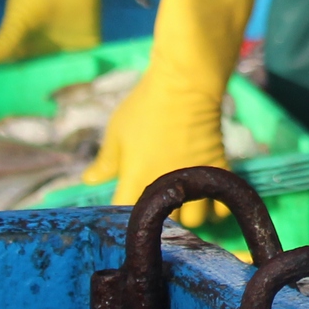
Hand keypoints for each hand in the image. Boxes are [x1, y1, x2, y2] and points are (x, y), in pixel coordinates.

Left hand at [104, 0, 260, 228]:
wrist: (185, 84)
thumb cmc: (145, 106)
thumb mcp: (117, 131)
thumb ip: (106, 162)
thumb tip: (88, 182)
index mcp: (137, 177)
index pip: (126, 214)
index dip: (122, 219)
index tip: (122, 215)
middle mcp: (167, 184)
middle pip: (165, 224)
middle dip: (159, 222)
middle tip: (155, 210)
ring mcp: (194, 179)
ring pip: (196, 220)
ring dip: (188, 218)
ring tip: (182, 208)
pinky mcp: (216, 169)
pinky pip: (220, 204)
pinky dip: (214, 208)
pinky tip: (205, 200)